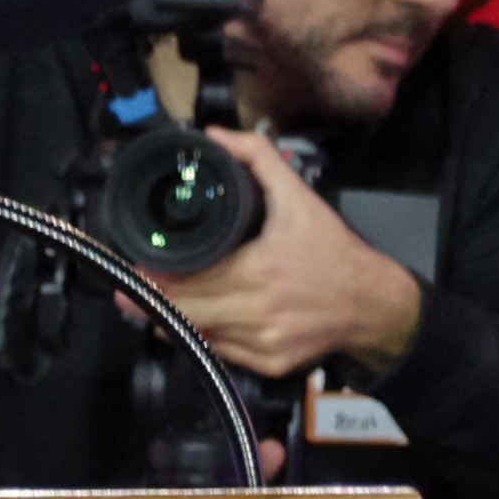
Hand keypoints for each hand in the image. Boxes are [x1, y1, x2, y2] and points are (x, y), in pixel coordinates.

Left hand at [148, 130, 424, 378]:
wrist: (374, 304)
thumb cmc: (332, 250)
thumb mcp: (299, 197)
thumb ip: (258, 158)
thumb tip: (215, 134)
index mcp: (257, 272)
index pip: (187, 282)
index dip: (153, 277)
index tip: (135, 265)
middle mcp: (256, 312)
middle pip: (183, 314)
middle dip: (150, 301)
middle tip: (125, 289)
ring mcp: (262, 345)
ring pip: (198, 336)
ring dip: (173, 320)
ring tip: (151, 303)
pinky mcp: (269, 364)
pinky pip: (221, 353)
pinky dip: (205, 336)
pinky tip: (196, 320)